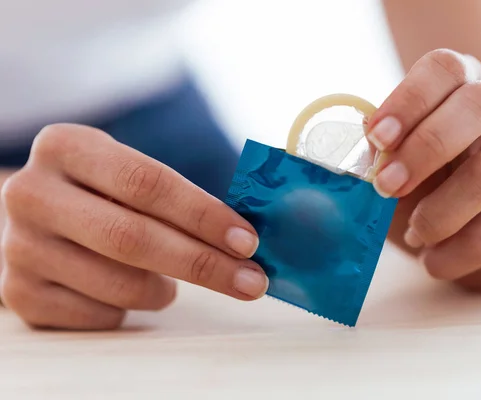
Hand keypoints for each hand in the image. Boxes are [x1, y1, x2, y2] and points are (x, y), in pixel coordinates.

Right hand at [0, 124, 267, 328]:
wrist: (35, 219)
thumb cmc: (100, 194)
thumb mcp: (125, 174)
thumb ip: (174, 197)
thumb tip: (244, 238)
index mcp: (66, 146)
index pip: (146, 183)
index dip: (203, 215)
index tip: (248, 241)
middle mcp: (31, 193)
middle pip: (132, 237)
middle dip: (203, 264)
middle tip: (251, 281)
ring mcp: (19, 247)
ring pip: (120, 284)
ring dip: (164, 291)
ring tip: (172, 284)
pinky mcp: (20, 294)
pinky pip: (100, 316)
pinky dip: (131, 310)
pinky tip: (129, 291)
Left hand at [367, 49, 480, 290]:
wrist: (479, 217)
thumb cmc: (427, 177)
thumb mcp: (397, 158)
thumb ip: (377, 153)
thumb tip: (350, 157)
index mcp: (463, 85)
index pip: (445, 68)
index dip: (408, 100)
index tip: (375, 137)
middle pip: (478, 104)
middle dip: (425, 147)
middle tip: (385, 186)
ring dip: (438, 211)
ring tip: (412, 234)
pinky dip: (457, 252)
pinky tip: (432, 260)